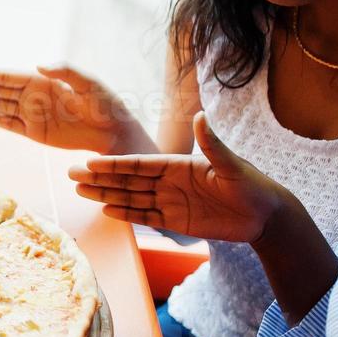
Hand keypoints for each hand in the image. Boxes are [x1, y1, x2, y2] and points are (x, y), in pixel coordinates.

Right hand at [0, 64, 147, 153]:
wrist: (113, 131)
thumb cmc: (105, 104)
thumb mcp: (90, 83)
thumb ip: (66, 71)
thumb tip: (39, 64)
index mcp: (41, 81)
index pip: (6, 76)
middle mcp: (31, 96)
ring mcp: (31, 114)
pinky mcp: (34, 132)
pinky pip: (9, 124)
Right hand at [69, 112, 284, 241]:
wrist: (266, 216)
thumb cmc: (253, 186)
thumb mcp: (232, 166)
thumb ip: (211, 144)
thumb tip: (200, 115)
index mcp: (178, 165)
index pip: (139, 164)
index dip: (114, 164)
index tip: (90, 161)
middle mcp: (169, 182)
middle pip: (127, 180)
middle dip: (99, 177)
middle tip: (71, 174)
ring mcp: (170, 201)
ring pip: (130, 197)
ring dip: (105, 194)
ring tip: (79, 190)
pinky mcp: (176, 221)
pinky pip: (145, 217)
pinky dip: (126, 214)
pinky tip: (106, 210)